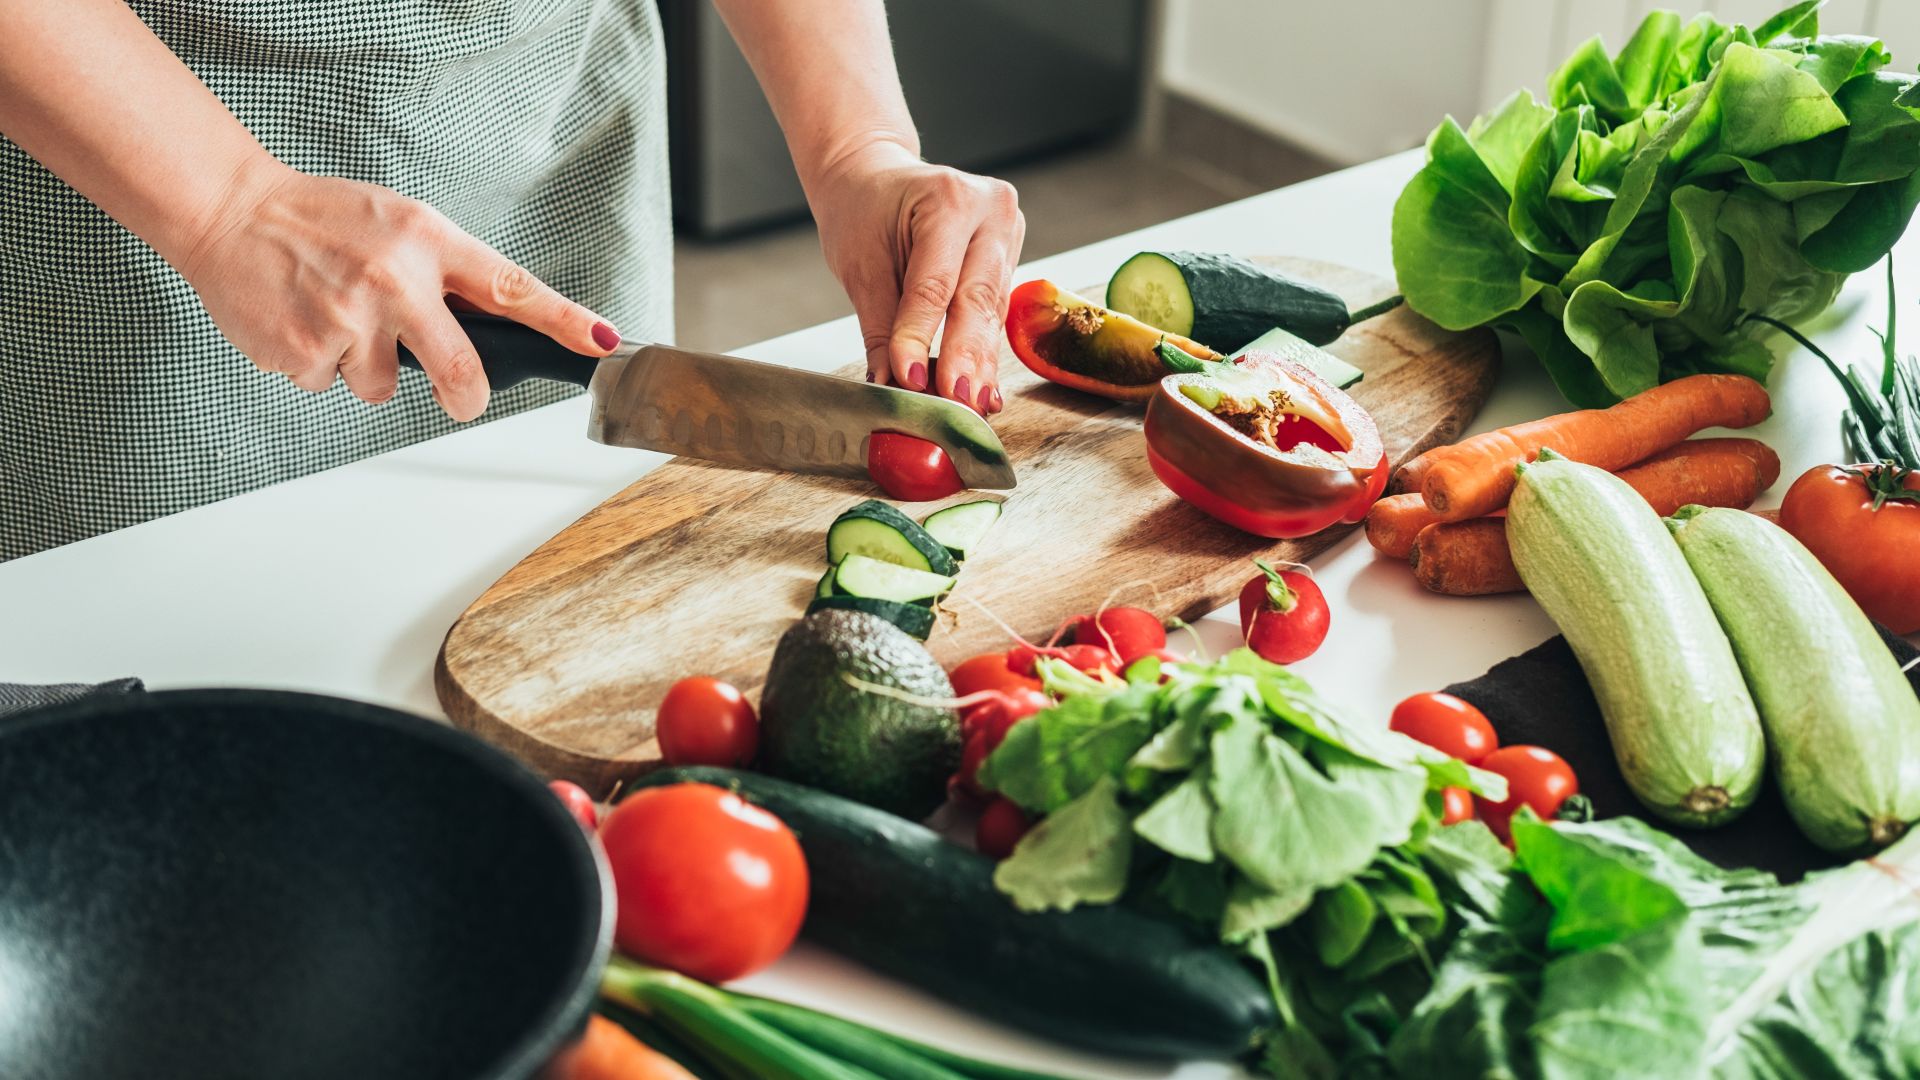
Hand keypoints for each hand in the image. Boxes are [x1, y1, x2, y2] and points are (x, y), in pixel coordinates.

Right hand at [177, 161, 619, 421]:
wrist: (227, 210)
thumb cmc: (322, 220)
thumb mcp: (399, 224)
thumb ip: (446, 273)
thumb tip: (496, 330)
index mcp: (428, 240)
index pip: (512, 288)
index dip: (562, 321)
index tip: (602, 343)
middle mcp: (395, 279)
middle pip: (461, 372)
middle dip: (466, 397)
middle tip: (461, 397)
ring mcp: (351, 318)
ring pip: (385, 387)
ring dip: (366, 367)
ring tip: (336, 318)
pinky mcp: (307, 350)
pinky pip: (331, 385)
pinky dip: (318, 365)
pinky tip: (301, 322)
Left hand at [808, 140, 1023, 414]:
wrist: (875, 177)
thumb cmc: (862, 210)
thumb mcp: (860, 266)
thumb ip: (881, 327)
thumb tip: (890, 384)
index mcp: (947, 198)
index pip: (934, 283)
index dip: (921, 337)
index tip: (910, 381)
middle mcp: (990, 209)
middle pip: (977, 299)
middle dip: (964, 358)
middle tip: (955, 403)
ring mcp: (1008, 230)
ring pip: (992, 311)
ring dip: (979, 363)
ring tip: (969, 406)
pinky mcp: (1010, 255)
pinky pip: (995, 311)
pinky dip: (983, 350)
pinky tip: (981, 387)